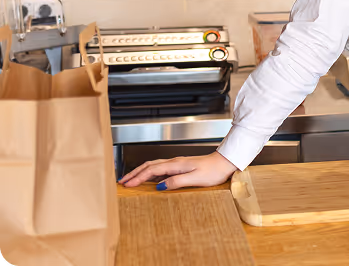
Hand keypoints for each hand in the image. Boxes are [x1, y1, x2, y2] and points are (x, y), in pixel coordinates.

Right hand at [118, 151, 237, 190]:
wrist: (225, 163)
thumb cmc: (213, 171)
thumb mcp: (195, 178)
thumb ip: (176, 181)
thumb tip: (160, 186)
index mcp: (176, 164)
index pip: (151, 170)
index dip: (138, 177)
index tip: (127, 184)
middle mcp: (175, 162)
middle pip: (149, 166)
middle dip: (134, 173)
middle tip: (122, 181)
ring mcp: (178, 163)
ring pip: (154, 166)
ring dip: (141, 172)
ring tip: (131, 179)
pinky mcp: (181, 166)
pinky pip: (161, 169)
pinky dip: (151, 173)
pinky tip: (149, 180)